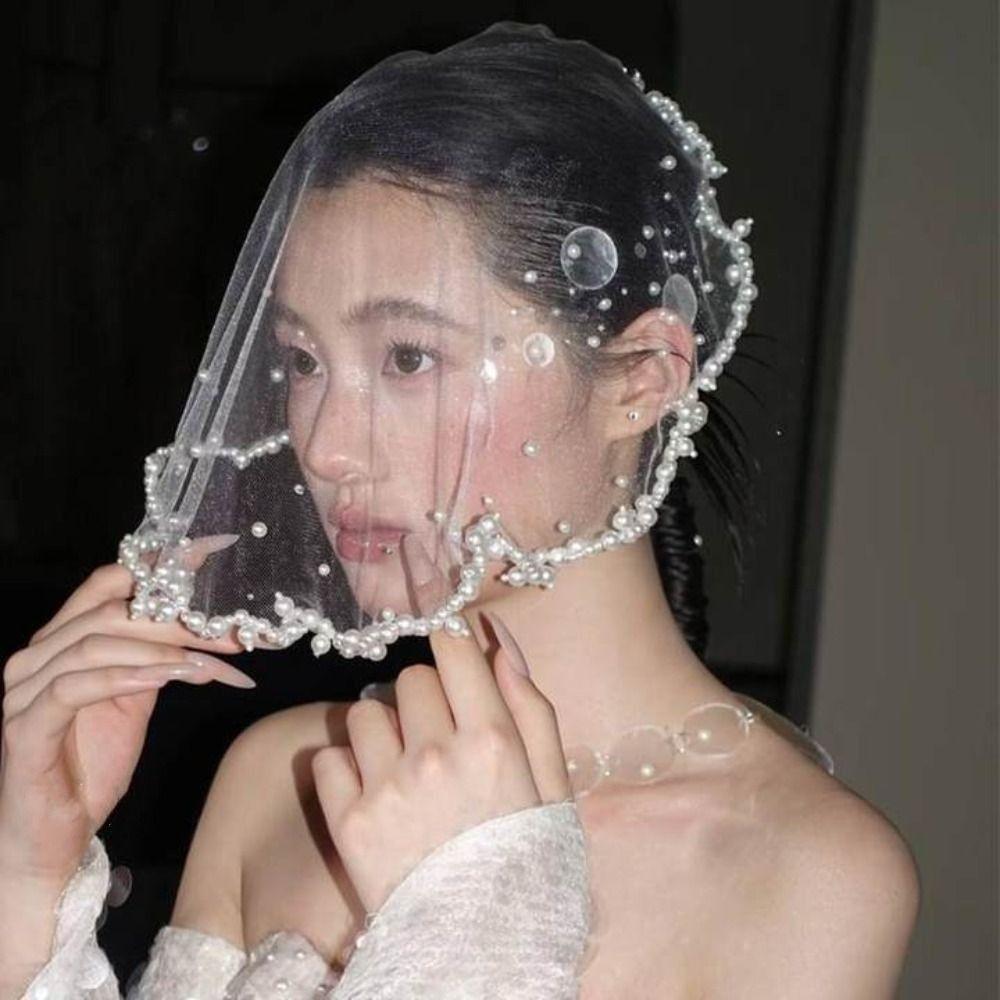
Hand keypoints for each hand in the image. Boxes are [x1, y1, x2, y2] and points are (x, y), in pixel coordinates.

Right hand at [0, 537, 252, 888]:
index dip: (158, 568)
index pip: (105, 584)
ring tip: (212, 659)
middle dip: (178, 617)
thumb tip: (204, 625)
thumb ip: (154, 659)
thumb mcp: (132, 701)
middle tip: (233, 630)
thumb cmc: (88, 767)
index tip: (213, 564)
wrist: (51, 842)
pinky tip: (168, 678)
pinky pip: (75, 688)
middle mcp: (34, 659)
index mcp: (59, 643)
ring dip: (162, 648)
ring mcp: (23, 693)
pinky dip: (126, 676)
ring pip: (95, 643)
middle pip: (109, 611)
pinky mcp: (24, 730)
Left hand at [312, 609, 570, 916]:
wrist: (482, 950)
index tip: (451, 662)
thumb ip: (531, 708)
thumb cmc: (525, 862)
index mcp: (492, 740)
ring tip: (402, 766)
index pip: (452, 647)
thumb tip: (498, 640)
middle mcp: (436, 755)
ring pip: (365, 711)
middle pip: (410, 676)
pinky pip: (330, 757)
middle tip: (437, 736)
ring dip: (382, 730)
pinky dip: (346, 769)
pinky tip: (373, 793)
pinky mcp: (349, 822)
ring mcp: (389, 788)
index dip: (450, 646)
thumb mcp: (553, 787)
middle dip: (424, 697)